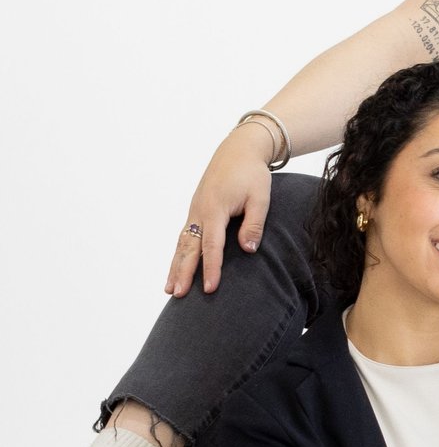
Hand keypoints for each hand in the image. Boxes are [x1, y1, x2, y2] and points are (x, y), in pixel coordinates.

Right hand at [167, 124, 280, 294]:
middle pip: (189, 248)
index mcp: (215, 209)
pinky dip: (178, 255)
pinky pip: (184, 237)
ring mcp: (194, 211)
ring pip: (182, 244)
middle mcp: (199, 212)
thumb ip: (254, 224)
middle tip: (177, 295)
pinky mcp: (195, 211)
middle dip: (183, 273)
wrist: (237, 151)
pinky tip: (175, 270)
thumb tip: (248, 250)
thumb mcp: (260, 197)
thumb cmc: (251, 174)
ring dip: (175, 267)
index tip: (210, 288)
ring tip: (170, 290)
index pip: (212, 245)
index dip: (211, 268)